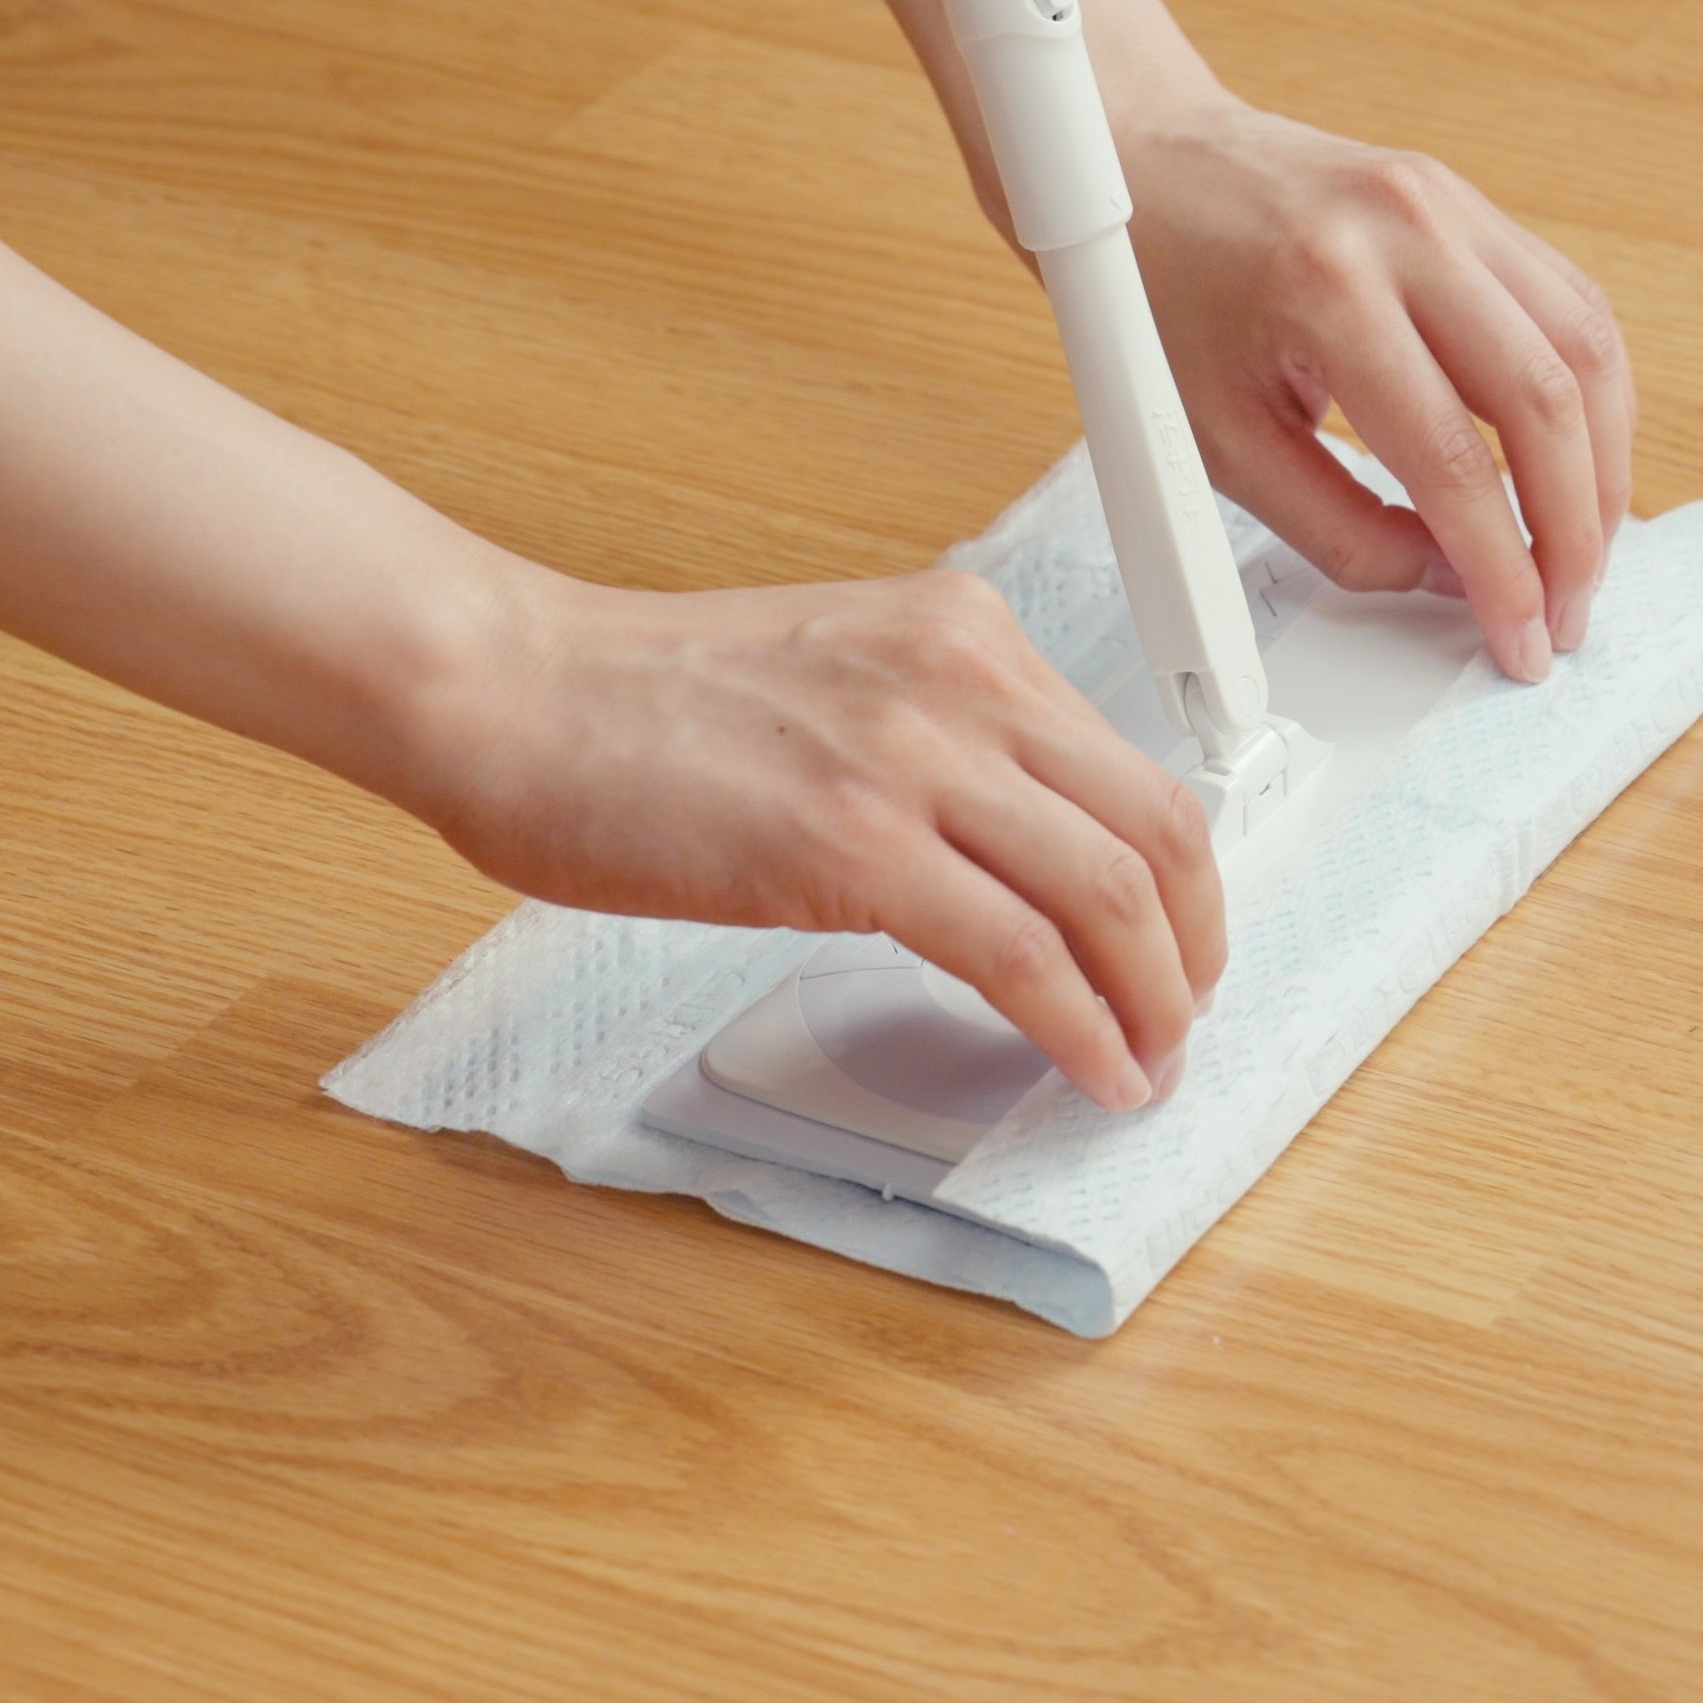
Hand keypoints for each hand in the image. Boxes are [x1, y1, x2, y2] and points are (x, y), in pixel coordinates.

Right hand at [406, 564, 1224, 1109]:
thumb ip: (936, 743)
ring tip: (1146, 1061)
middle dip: (1193, 950)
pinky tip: (1088, 1068)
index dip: (1180, 880)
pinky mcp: (856, 845)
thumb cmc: (632, 705)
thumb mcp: (835, 682)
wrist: (508, 691)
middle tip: (1180, 1019)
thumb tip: (1015, 856)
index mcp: (961, 633)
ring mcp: (912, 757)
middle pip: (1155, 830)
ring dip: (1153, 1002)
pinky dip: (1079, 1029)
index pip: (1131, 766)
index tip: (1177, 945)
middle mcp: (959, 679)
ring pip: (1112, 895)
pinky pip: (1022, 956)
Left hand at [1120, 99, 1635, 682]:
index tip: (1521, 637)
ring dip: (1603, 464)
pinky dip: (1588, 397)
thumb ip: (1338, 527)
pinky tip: (1576, 461)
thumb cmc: (1163, 294)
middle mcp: (1407, 232)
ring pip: (1586, 346)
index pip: (1454, 460)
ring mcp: (1450, 204)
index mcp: (1327, 292)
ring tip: (1584, 549)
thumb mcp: (1219, 439)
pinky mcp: (1470, 203)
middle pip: (1548, 399)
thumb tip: (1444, 580)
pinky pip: (1570, 304)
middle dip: (1576, 528)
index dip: (1503, 568)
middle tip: (1568, 611)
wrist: (1145, 167)